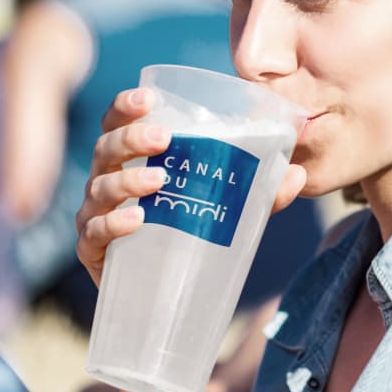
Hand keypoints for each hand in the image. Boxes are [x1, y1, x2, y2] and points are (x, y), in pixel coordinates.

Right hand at [73, 87, 306, 284]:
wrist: (163, 293)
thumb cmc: (189, 233)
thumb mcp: (228, 208)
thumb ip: (260, 191)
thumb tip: (297, 173)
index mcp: (131, 159)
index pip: (117, 123)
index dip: (125, 106)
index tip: (148, 99)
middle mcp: (106, 181)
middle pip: (105, 149)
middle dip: (131, 139)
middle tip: (163, 138)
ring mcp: (95, 216)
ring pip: (100, 189)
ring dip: (128, 180)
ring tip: (159, 180)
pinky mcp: (93, 253)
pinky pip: (95, 234)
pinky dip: (113, 225)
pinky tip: (137, 221)